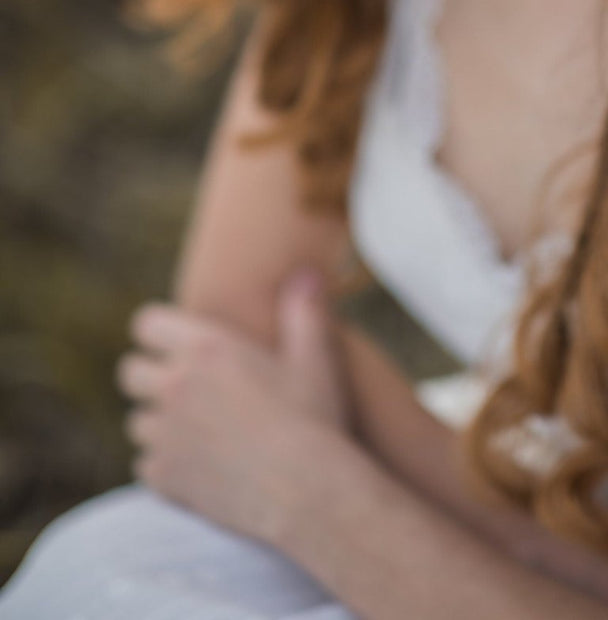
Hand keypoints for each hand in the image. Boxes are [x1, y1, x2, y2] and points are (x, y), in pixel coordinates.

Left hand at [116, 267, 353, 544]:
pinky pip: (144, 464)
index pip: (146, 324)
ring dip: (158, 424)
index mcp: (207, 347)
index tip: (176, 345)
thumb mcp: (316, 358)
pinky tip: (197, 467)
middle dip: (149, 377)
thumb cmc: (314, 419)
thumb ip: (304, 312)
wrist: (306, 492)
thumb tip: (306, 275)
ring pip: (137, 422)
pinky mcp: (163, 476)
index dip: (157, 332)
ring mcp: (165, 434)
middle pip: (130, 372)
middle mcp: (176, 385)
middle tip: (184, 389)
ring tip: (196, 431)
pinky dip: (163, 465)